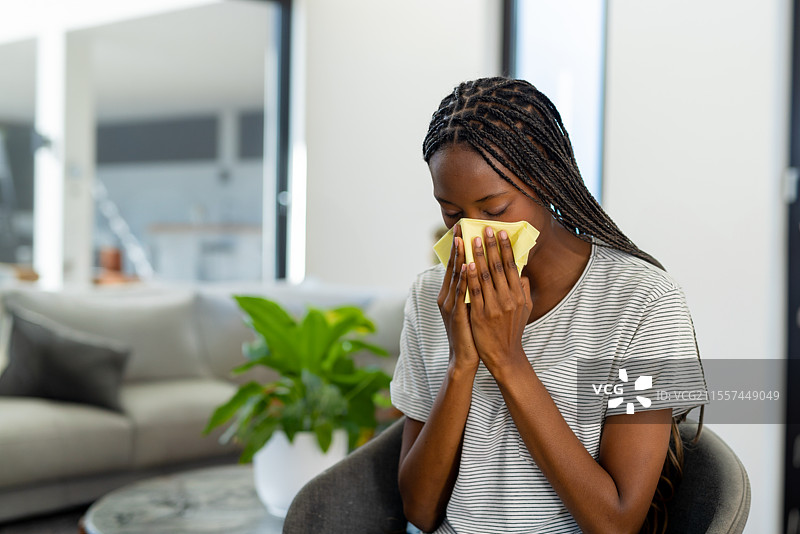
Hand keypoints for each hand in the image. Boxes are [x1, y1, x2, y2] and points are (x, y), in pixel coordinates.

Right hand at [437, 224, 479, 371]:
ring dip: (460, 257)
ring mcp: (450, 305)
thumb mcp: (472, 306)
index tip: (463, 229)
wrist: (465, 357)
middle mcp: (446, 296)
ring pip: (455, 277)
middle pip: (452, 267)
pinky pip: (460, 292)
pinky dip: (463, 278)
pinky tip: (467, 266)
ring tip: (463, 240)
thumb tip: (485, 271)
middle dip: (457, 246)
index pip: (454, 266)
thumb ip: (475, 289)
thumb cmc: (471, 332)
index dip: (458, 247)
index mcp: (450, 294)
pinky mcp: (456, 314)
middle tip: (461, 226)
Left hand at [466, 227, 532, 372]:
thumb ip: (524, 291)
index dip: (506, 248)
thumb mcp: (525, 310)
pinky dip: (470, 277)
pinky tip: (466, 264)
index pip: (512, 266)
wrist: (504, 356)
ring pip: (485, 276)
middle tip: (486, 229)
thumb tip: (522, 273)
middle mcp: (508, 299)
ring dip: (478, 256)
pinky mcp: (479, 315)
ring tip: (473, 239)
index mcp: (518, 295)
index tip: (501, 233)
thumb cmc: (513, 331)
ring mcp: (494, 307)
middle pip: (498, 267)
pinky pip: (473, 292)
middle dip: (491, 246)